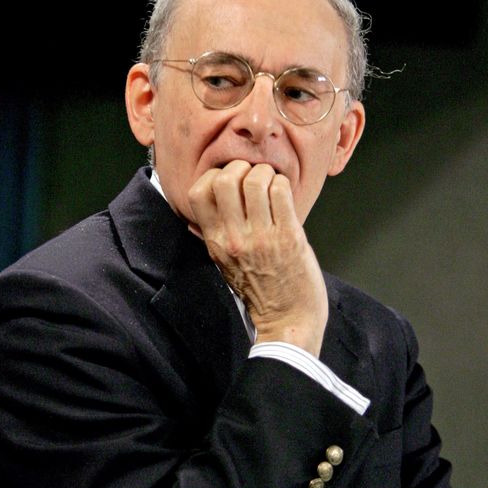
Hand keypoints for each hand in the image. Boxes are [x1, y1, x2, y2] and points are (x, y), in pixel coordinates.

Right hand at [188, 161, 327, 356]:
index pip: (198, 192)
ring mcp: (262, 237)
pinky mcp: (289, 236)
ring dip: (265, 173)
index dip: (213, 176)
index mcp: (215, 243)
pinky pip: (281, 191)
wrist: (288, 319)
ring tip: (271, 184)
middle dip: (240, 168)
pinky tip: (284, 195)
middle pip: (224, 179)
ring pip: (256, 179)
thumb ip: (215, 237)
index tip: (228, 182)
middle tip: (251, 178)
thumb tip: (200, 216)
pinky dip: (282, 184)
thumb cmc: (259, 290)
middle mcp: (235, 239)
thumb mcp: (225, 265)